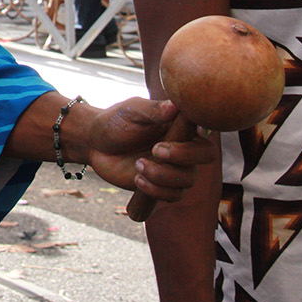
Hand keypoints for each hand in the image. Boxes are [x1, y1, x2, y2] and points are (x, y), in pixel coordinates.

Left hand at [86, 98, 217, 200]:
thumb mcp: (131, 111)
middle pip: (206, 155)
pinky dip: (156, 190)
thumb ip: (152, 109)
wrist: (95, 144)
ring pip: (188, 179)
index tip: (197, 131)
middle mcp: (183, 147)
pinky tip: (137, 179)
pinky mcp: (163, 186)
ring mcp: (175, 168)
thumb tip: (174, 106)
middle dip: (184, 155)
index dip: (206, 130)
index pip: (205, 128)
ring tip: (138, 165)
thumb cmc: (115, 122)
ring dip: (162, 175)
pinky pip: (173, 195)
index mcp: (180, 125)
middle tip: (156, 150)